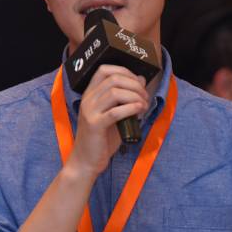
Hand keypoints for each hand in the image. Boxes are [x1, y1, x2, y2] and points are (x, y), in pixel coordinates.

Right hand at [65, 64, 148, 178]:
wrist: (86, 161)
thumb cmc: (101, 139)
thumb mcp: (115, 115)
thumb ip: (126, 98)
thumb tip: (141, 80)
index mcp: (90, 94)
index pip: (104, 70)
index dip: (124, 71)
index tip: (138, 82)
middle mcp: (87, 100)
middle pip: (113, 79)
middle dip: (134, 84)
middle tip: (144, 96)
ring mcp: (89, 112)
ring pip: (115, 92)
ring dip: (135, 96)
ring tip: (143, 105)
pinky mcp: (94, 125)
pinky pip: (115, 112)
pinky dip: (130, 108)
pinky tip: (139, 110)